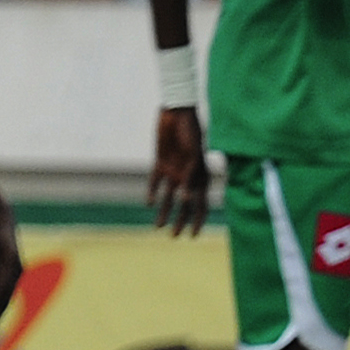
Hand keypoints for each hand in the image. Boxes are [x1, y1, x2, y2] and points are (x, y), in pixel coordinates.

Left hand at [148, 104, 208, 235]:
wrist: (177, 113)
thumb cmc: (191, 131)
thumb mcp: (194, 154)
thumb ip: (191, 176)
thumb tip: (186, 199)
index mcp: (200, 175)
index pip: (201, 203)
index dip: (198, 220)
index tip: (193, 235)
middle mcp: (187, 176)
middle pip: (184, 204)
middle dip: (180, 221)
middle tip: (174, 236)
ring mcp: (174, 170)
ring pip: (169, 197)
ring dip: (165, 211)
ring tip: (158, 227)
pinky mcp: (160, 162)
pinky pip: (155, 181)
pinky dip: (152, 192)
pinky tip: (149, 203)